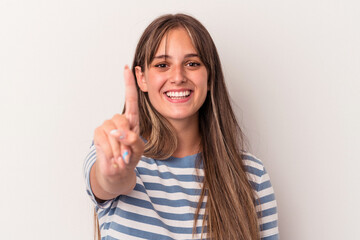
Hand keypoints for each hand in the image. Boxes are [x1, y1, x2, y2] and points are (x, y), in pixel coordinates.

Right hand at [92, 65, 143, 195]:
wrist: (117, 172)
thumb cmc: (130, 158)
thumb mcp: (138, 151)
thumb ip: (133, 140)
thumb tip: (117, 131)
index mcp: (133, 121)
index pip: (131, 100)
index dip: (129, 84)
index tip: (127, 68)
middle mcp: (119, 120)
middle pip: (123, 122)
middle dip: (126, 140)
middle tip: (127, 154)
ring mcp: (106, 125)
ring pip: (114, 133)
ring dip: (118, 149)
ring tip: (120, 156)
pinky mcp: (97, 132)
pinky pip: (104, 140)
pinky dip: (110, 152)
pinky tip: (112, 156)